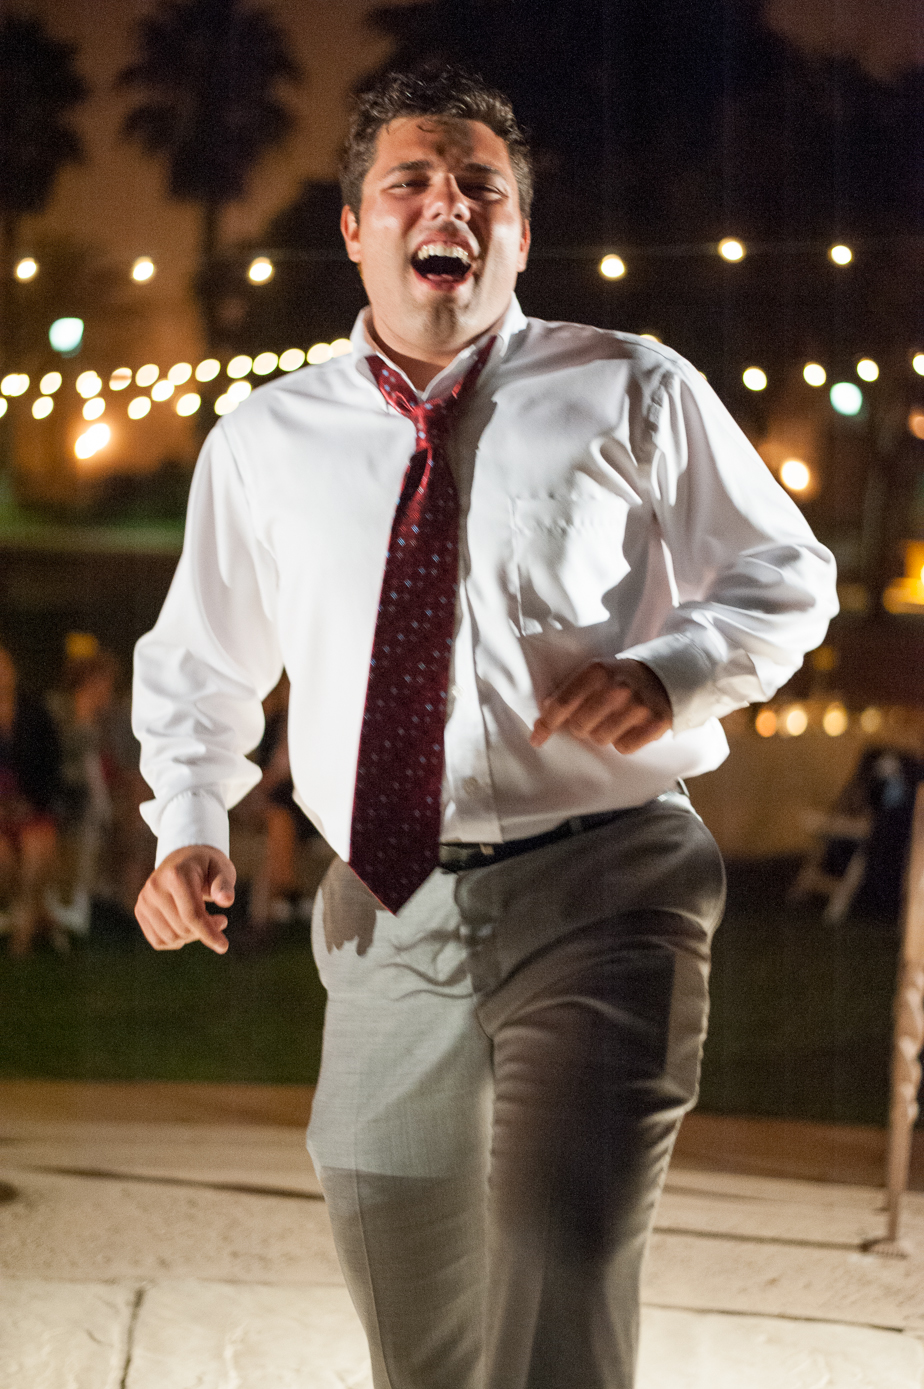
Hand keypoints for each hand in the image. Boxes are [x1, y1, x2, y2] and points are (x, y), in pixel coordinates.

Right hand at [135, 845, 235, 953]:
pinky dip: (176, 940)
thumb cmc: (207, 865)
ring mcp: (145, 899)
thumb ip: (224, 884)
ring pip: (169, 937)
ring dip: (191, 936)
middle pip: (182, 928)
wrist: (183, 857)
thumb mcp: (222, 868)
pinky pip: (158, 940)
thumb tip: (226, 900)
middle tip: (221, 920)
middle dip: (205, 931)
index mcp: (176, 875)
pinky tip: (187, 925)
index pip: (192, 915)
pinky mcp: (141, 910)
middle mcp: (155, 887)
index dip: (209, 933)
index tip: (223, 947)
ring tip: (205, 920)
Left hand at [530, 658, 672, 753]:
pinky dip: (623, 741)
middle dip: (581, 726)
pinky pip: (624, 748)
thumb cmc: (618, 678)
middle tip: (592, 716)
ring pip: (601, 740)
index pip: (562, 704)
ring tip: (614, 718)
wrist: (663, 677)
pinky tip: (630, 726)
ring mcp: (638, 706)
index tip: (537, 738)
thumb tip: (541, 722)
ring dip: (602, 734)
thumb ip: (566, 694)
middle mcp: (617, 688)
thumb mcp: (592, 675)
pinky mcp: (655, 723)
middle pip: (580, 728)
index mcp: (597, 672)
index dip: (547, 724)